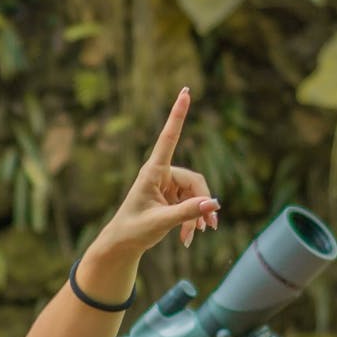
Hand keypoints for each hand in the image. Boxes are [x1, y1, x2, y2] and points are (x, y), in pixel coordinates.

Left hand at [96, 88, 217, 255]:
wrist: (122, 244)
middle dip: (203, 203)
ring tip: (199, 234)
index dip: (177, 114)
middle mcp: (161, 174)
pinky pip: (190, 204)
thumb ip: (187, 213)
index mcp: (153, 172)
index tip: (185, 91)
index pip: (168, 138)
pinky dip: (191, 220)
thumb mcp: (161, 223)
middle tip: (210, 227)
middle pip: (194, 181)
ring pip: (195, 194)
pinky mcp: (170, 197)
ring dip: (198, 215)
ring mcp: (166, 185)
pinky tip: (188, 238)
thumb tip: (214, 204)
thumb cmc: (134, 230)